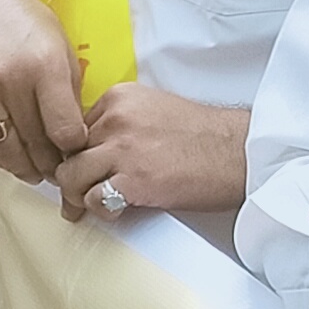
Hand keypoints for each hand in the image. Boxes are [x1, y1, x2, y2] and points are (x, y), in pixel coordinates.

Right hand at [0, 0, 87, 181]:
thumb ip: (67, 91)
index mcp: (45, 65)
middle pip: (35, 145)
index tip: (76, 151)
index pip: (65, 131)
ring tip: (33, 169)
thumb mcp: (58, 45)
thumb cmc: (20, 20)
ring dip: (23, 167)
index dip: (74, 148)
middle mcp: (10, 79)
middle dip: (50, 164)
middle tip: (57, 169)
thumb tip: (74, 136)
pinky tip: (7, 152)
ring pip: (5, 150)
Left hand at [54, 84, 251, 217]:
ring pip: (71, 175)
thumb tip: (95, 151)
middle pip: (67, 150)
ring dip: (78, 195)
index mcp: (120, 98)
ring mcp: (122, 149)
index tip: (80, 166)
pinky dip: (99, 209)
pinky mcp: (133, 180)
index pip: (74, 126)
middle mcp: (116, 119)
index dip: (76, 151)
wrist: (240, 154)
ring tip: (88, 206)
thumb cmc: (206, 137)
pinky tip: (114, 210)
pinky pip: (92, 198)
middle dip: (70, 175)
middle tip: (75, 194)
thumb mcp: (155, 111)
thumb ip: (122, 123)